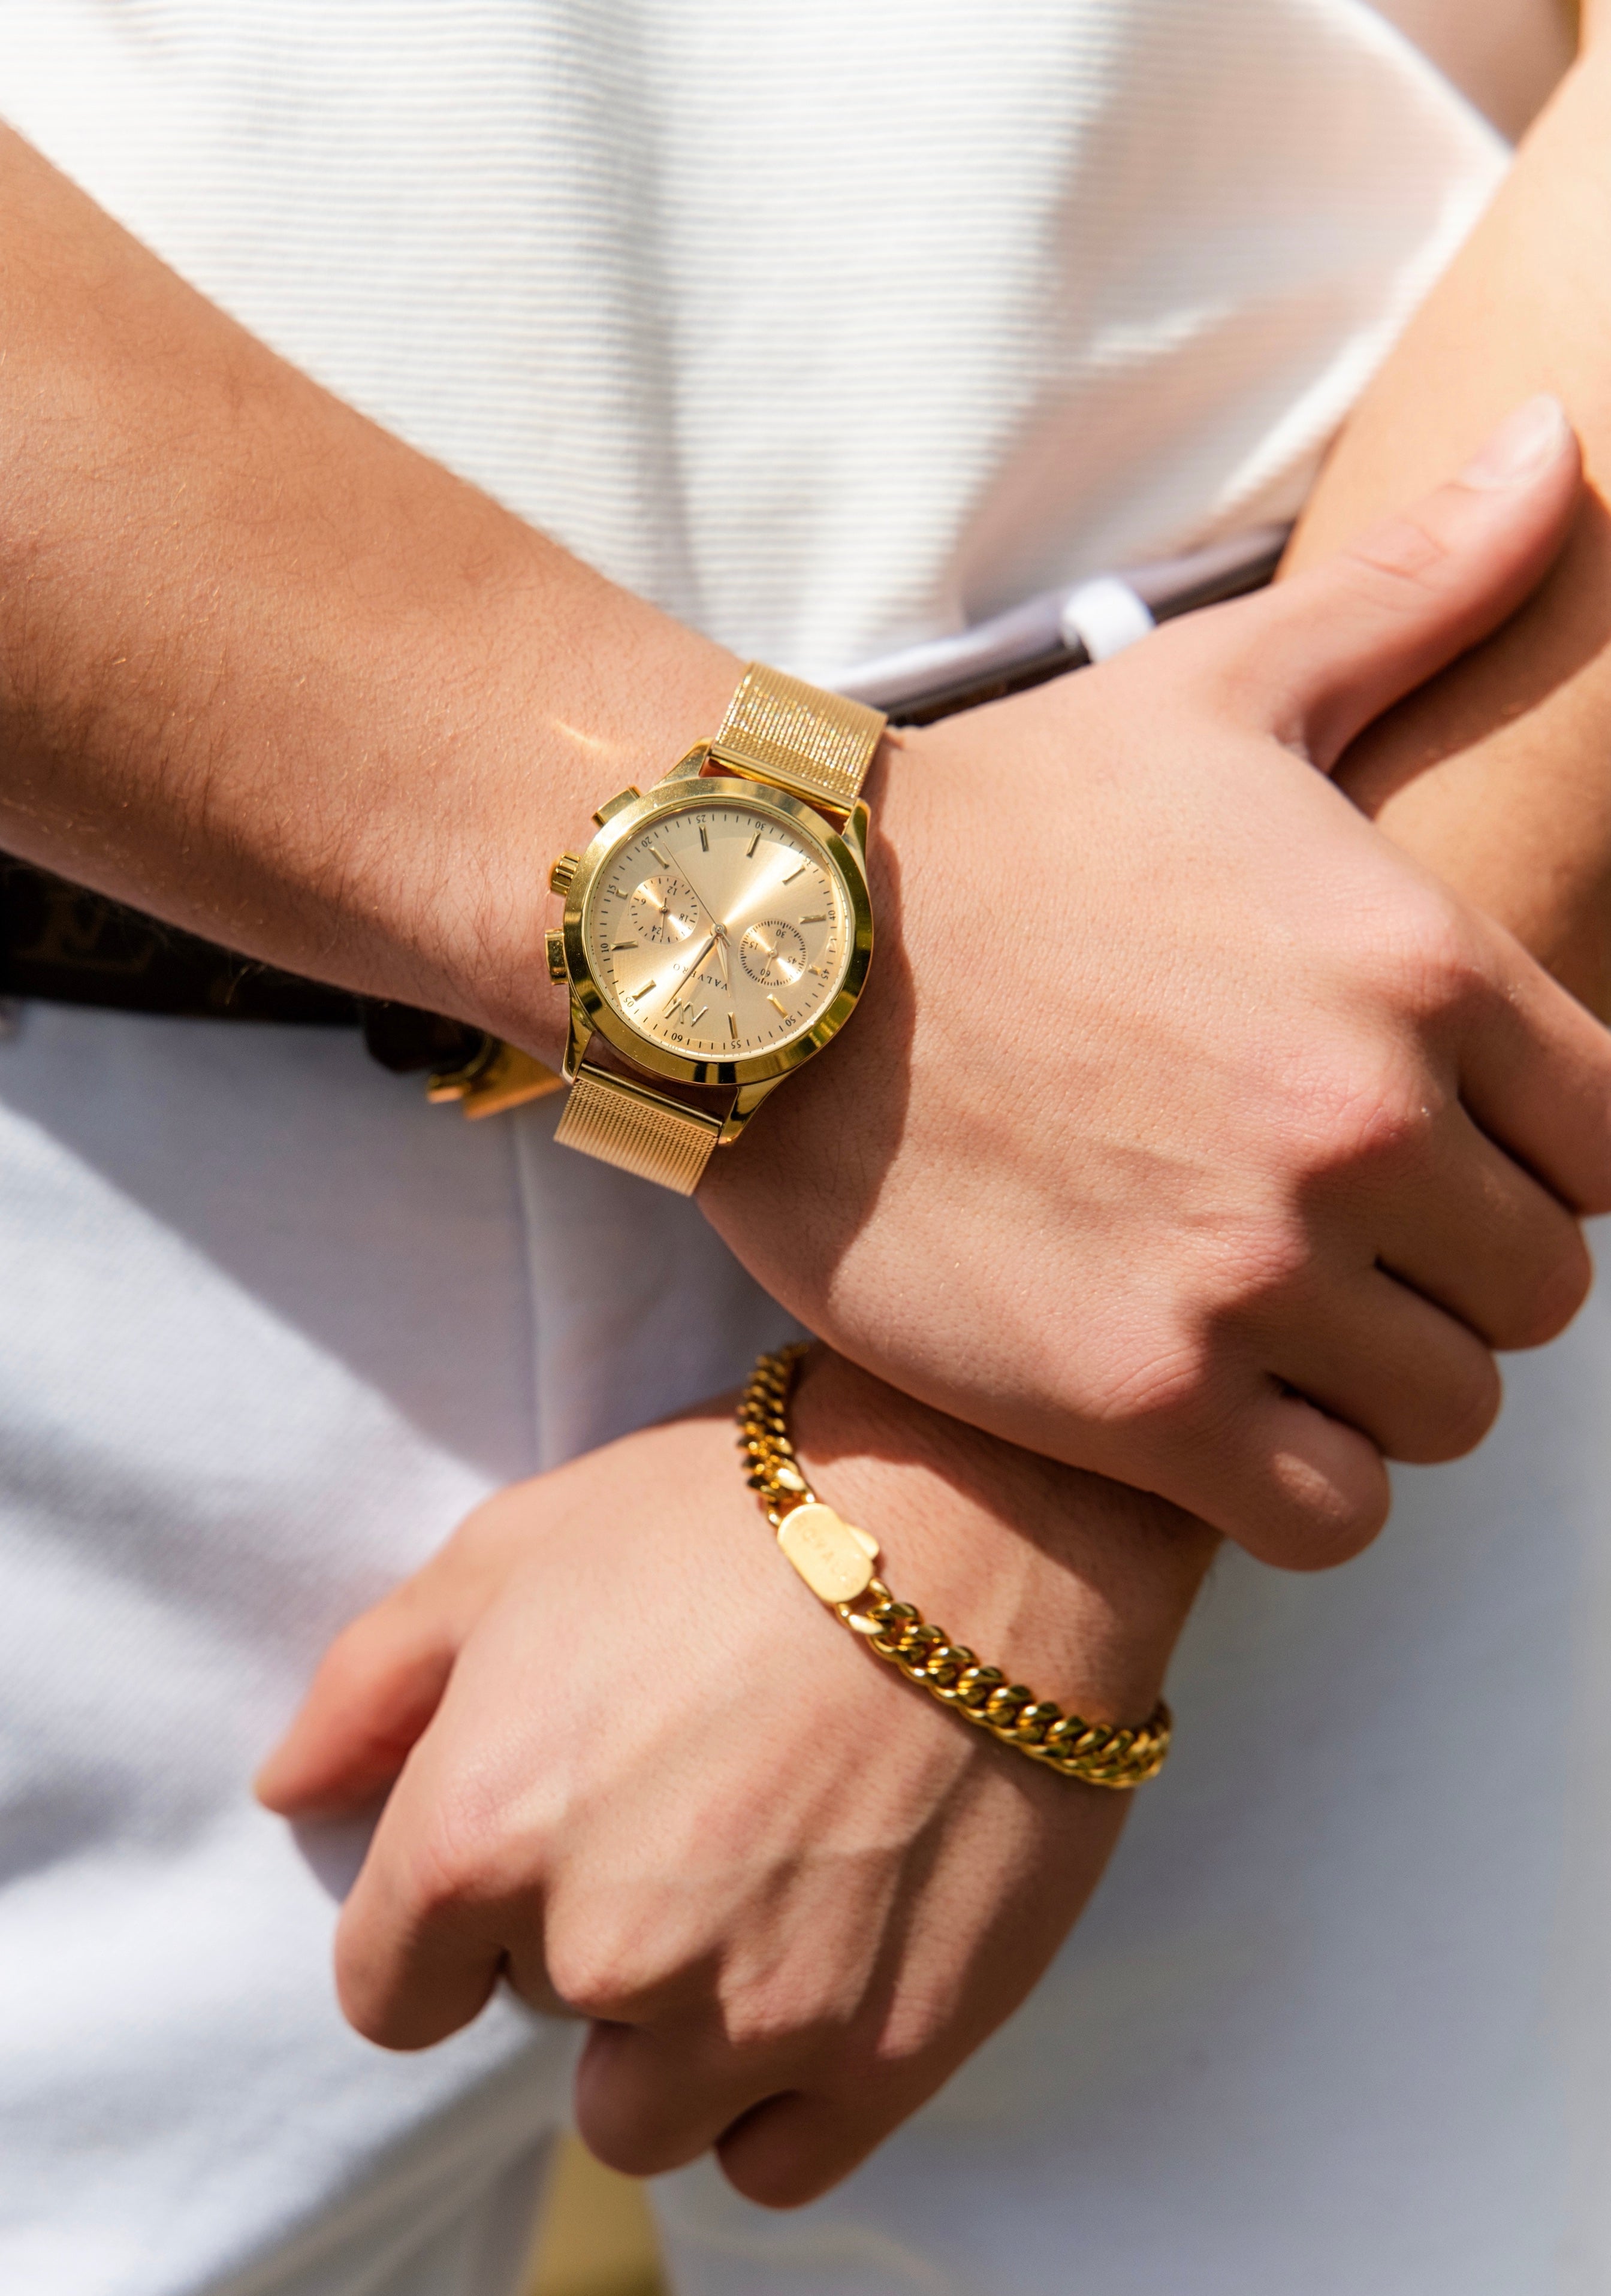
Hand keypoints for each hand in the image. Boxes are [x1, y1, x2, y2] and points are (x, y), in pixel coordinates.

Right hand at [6, 136, 1604, 1573]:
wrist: (765, 947)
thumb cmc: (1001, 819)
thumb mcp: (1220, 685)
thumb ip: (1424, 590)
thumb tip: (1570, 436)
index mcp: (1421, 969)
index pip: (1609, 1148)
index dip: (1530, 1165)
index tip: (1427, 1156)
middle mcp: (1364, 1129)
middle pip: (1535, 1295)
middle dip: (1451, 1280)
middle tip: (1330, 1249)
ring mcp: (1252, 1274)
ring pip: (1446, 1413)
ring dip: (1376, 1387)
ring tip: (1268, 1330)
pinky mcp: (1138, 1396)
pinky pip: (1331, 1511)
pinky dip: (1297, 1484)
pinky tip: (1213, 1413)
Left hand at [255, 1354, 1211, 2206]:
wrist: (989, 1514)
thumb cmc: (737, 1513)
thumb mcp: (515, 1547)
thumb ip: (370, 1684)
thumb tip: (291, 1793)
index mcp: (482, 1830)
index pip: (389, 1991)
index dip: (444, 1928)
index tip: (521, 1863)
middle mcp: (602, 1949)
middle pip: (535, 2029)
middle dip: (582, 1942)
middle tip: (680, 1818)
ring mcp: (751, 2014)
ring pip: (647, 2117)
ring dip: (677, 2036)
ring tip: (754, 1895)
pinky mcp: (885, 2052)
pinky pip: (773, 2163)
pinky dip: (781, 2094)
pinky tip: (819, 1967)